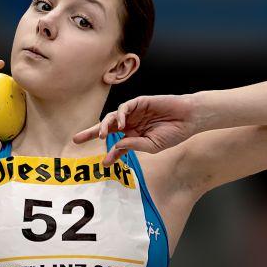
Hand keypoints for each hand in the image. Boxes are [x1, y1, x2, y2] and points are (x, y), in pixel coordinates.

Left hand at [73, 94, 199, 166]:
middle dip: (91, 133)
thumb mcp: (153, 146)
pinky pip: (124, 108)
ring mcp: (134, 113)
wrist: (189, 119)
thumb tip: (116, 147)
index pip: (117, 145)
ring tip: (101, 136)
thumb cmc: (174, 133)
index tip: (103, 164)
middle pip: (107, 128)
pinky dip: (120, 115)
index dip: (110, 155)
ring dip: (104, 126)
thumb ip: (134, 146)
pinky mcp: (139, 102)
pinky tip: (121, 124)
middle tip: (76, 139)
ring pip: (112, 118)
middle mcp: (131, 124)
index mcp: (134, 136)